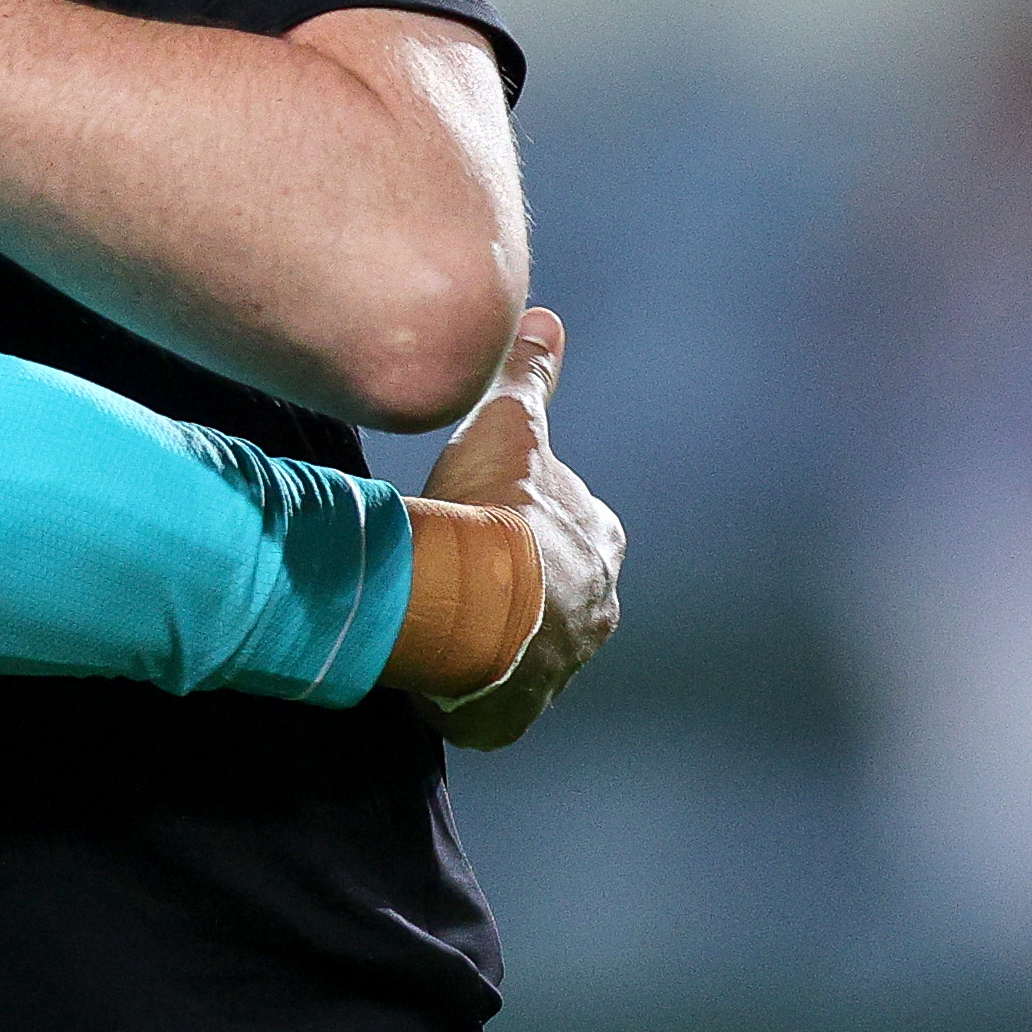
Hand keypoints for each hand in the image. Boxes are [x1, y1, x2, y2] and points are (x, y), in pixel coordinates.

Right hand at [411, 310, 619, 748]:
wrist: (472, 599)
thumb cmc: (496, 507)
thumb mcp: (509, 425)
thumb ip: (529, 374)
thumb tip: (545, 317)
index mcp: (598, 546)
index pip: (583, 528)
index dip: (543, 519)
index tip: (506, 514)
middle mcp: (593, 614)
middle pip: (561, 599)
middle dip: (524, 589)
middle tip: (468, 574)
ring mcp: (556, 670)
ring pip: (528, 654)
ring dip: (494, 643)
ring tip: (442, 625)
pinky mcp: (512, 715)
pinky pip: (492, 706)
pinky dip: (469, 695)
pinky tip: (434, 677)